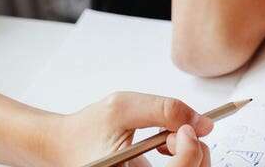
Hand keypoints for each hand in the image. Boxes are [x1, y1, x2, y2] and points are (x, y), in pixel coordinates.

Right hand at [40, 91, 213, 166]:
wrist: (62, 145)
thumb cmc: (84, 130)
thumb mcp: (123, 108)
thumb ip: (165, 110)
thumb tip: (203, 123)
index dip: (189, 149)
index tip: (185, 128)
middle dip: (191, 150)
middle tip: (177, 130)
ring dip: (188, 152)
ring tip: (166, 136)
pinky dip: (183, 157)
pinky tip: (164, 144)